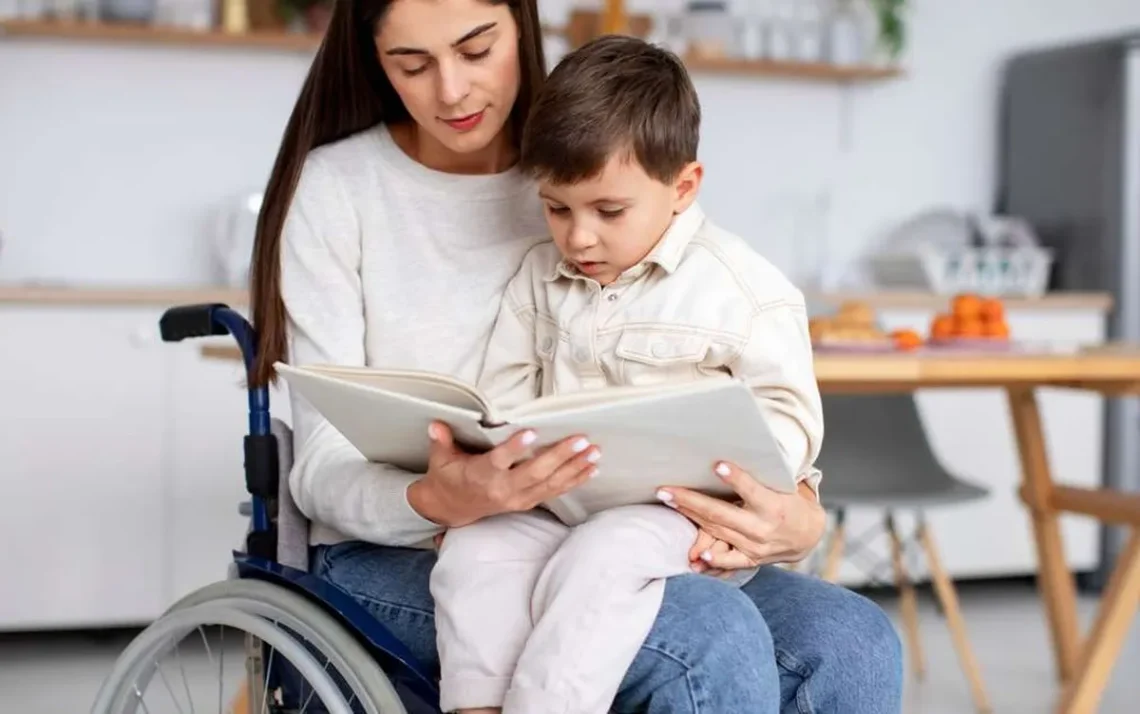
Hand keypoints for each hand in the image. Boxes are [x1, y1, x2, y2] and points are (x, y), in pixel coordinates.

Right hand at [407, 421, 600, 527]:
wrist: (451, 509)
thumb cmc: (448, 477)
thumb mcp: (439, 459)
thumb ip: (441, 441)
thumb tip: (437, 424)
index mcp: (480, 475)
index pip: (499, 461)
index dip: (514, 448)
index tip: (531, 433)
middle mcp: (502, 490)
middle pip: (534, 473)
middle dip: (560, 457)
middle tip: (580, 440)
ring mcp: (517, 498)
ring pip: (550, 484)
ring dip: (574, 468)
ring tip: (594, 452)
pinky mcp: (527, 502)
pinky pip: (554, 492)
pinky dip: (574, 480)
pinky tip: (591, 469)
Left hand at [658, 462, 825, 568]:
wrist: (807, 536)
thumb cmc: (789, 503)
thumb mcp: (782, 486)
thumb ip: (760, 477)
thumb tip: (731, 457)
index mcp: (773, 506)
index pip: (752, 491)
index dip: (737, 479)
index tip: (718, 465)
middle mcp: (762, 528)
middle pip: (721, 514)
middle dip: (691, 501)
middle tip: (666, 490)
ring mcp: (755, 547)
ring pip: (716, 531)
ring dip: (690, 518)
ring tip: (669, 503)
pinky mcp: (750, 559)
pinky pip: (729, 561)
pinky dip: (713, 560)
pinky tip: (695, 555)